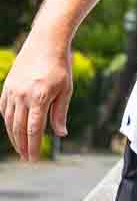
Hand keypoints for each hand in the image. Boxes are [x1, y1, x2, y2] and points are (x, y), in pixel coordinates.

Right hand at [0, 34, 72, 159]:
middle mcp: (23, 95)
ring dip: (13, 136)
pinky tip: (12, 128)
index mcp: (39, 97)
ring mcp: (12, 90)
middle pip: (19, 128)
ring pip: (9, 120)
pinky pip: (3, 108)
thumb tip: (61, 133)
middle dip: (22, 146)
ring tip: (20, 147)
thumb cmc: (59, 65)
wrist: (46, 41)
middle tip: (27, 158)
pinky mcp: (8, 85)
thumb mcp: (66, 89)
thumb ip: (60, 112)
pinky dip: (7, 121)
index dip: (33, 146)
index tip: (34, 159)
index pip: (33, 130)